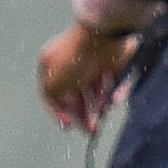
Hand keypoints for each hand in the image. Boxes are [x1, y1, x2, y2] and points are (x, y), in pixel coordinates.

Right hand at [38, 17, 139, 133]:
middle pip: (76, 95)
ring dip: (99, 107)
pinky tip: (114, 100)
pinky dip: (115, 93)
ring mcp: (93, 63)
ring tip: (102, 115)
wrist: (102, 36)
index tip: (67, 126)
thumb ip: (52, 99)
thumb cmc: (73, 59)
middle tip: (90, 130)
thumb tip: (61, 110)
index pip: (52, 92)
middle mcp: (71, 63)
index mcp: (51, 63)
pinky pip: (114, 83)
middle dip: (83, 115)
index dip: (58, 111)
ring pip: (96, 92)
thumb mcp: (53, 83)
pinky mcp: (113, 63)